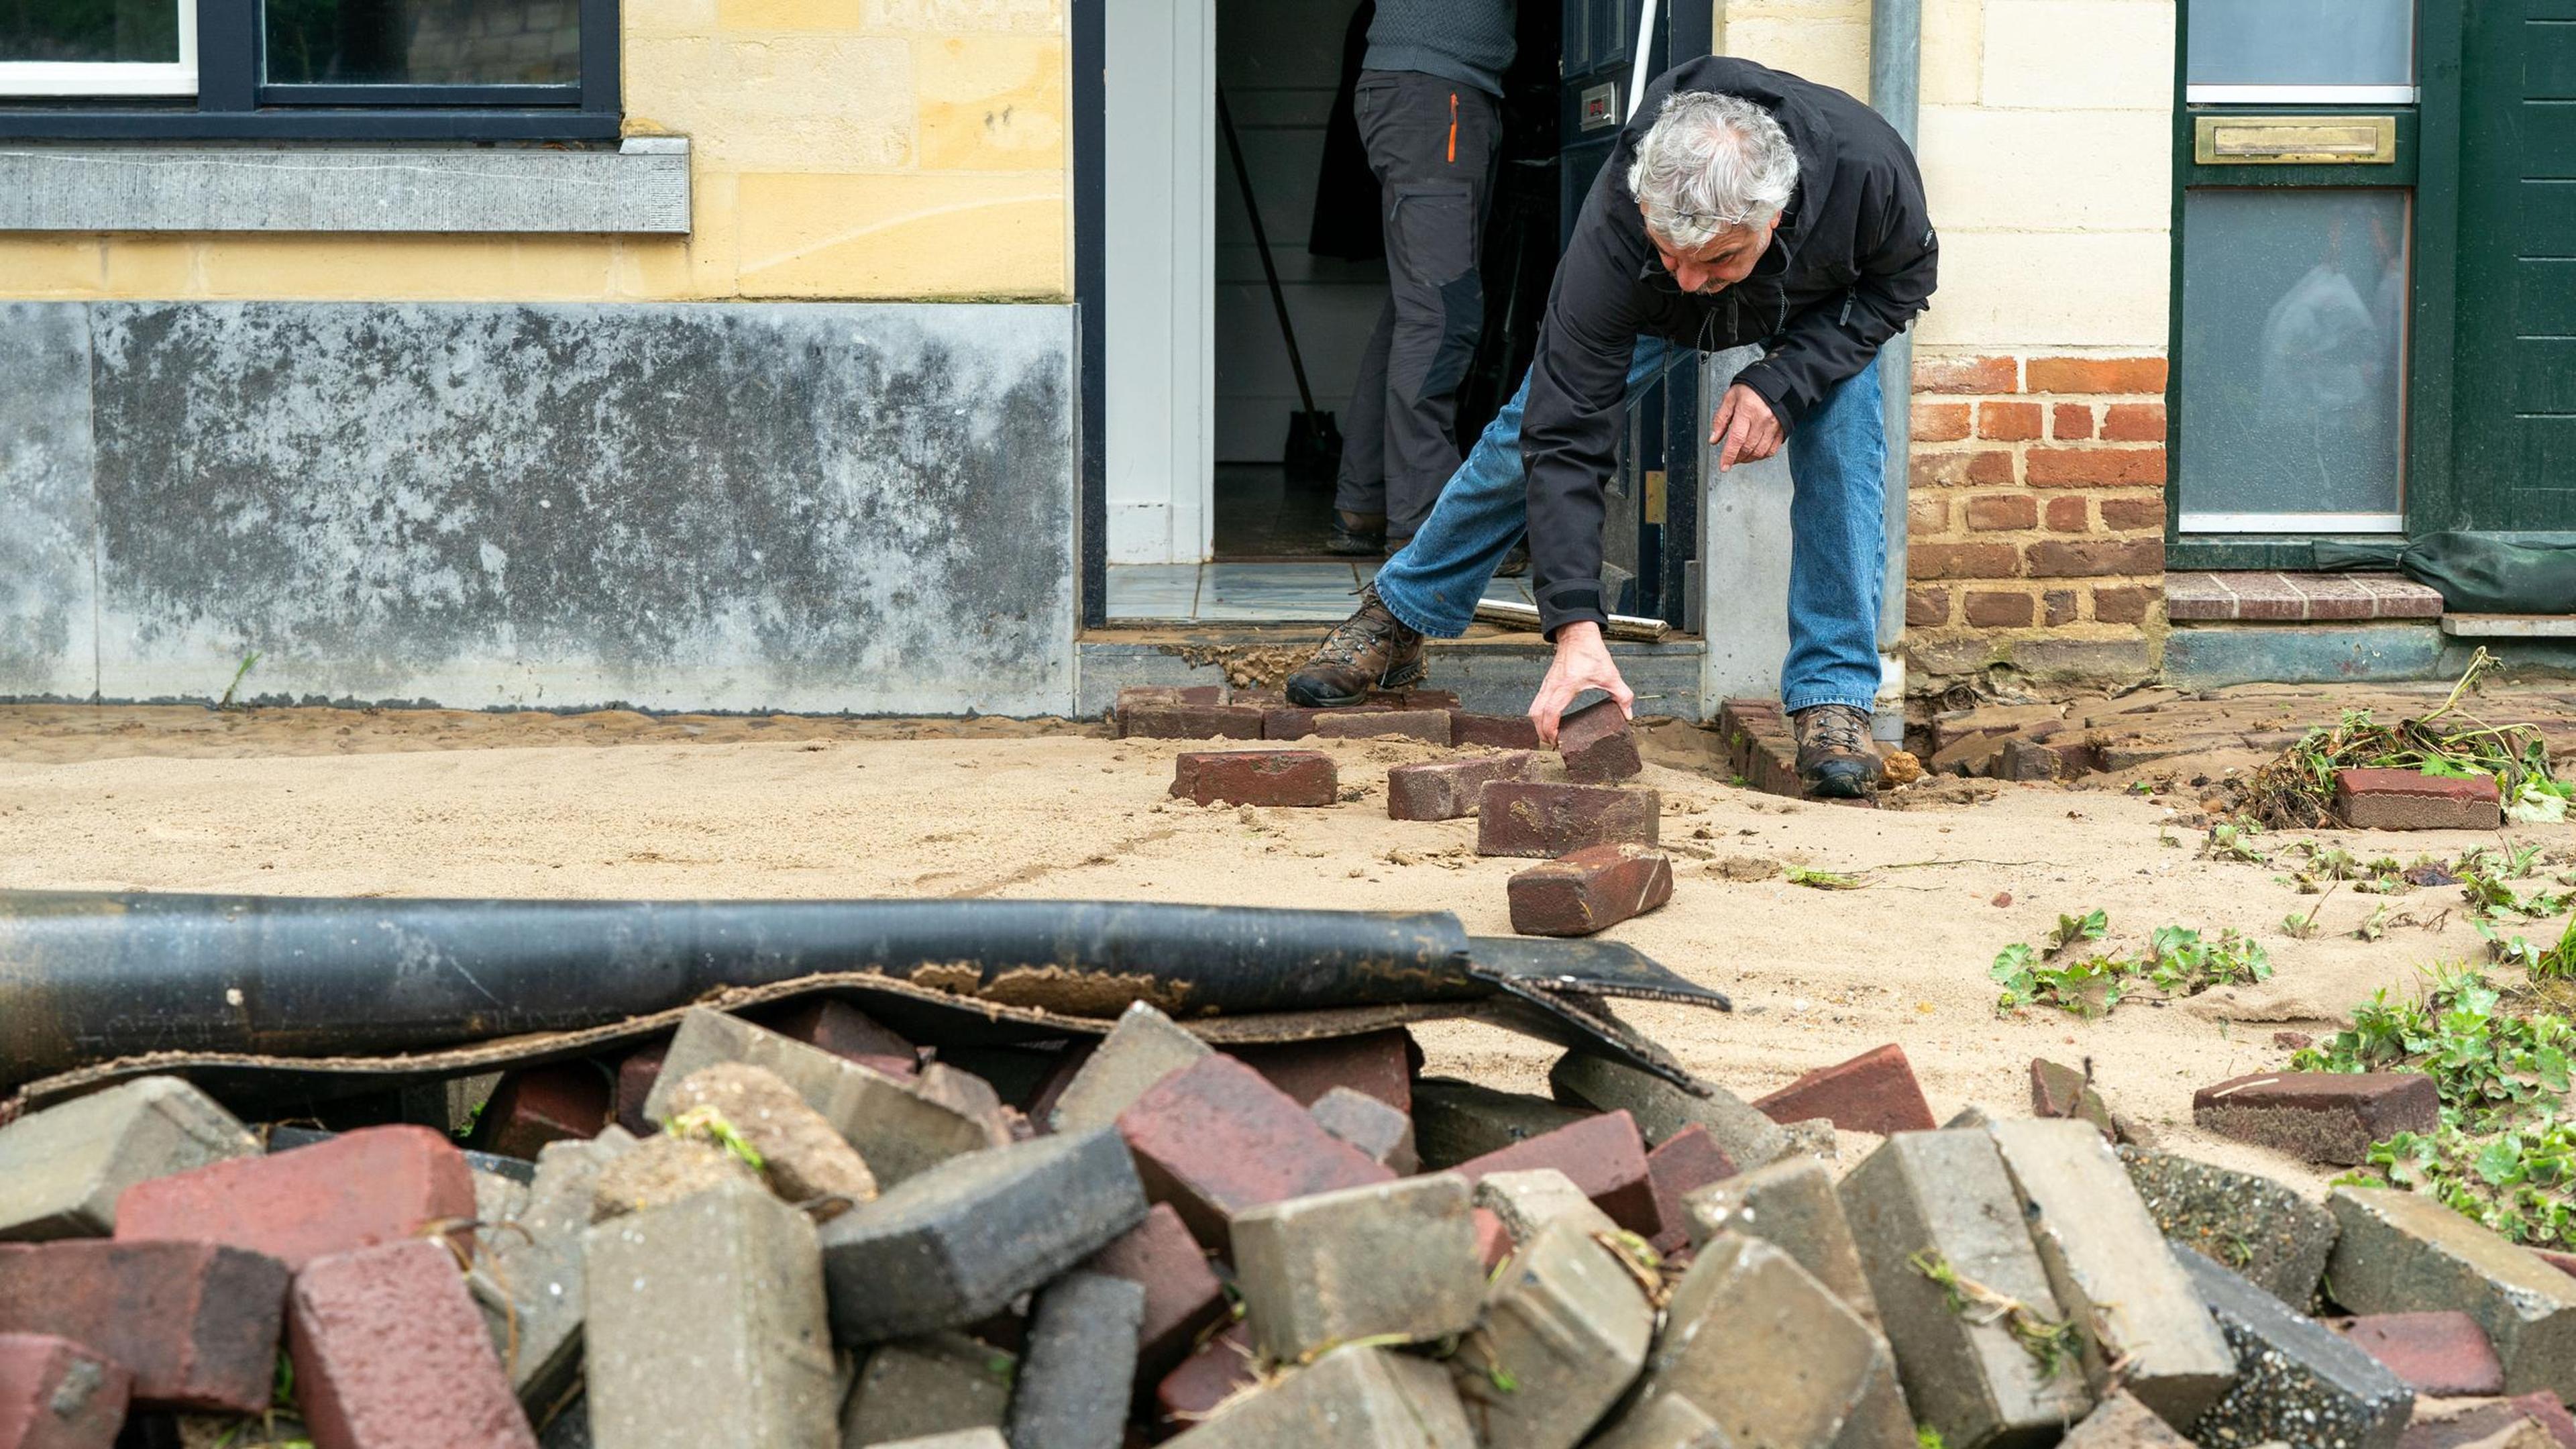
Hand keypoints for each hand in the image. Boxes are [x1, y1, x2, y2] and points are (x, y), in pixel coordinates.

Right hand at [1528, 622, 1633, 745]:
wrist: (1577, 635)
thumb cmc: (1591, 652)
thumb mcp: (1611, 675)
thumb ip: (1622, 695)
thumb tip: (1627, 714)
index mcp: (1566, 686)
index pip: (1550, 712)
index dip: (1550, 729)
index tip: (1557, 741)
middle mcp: (1552, 686)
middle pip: (1536, 714)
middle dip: (1541, 732)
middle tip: (1553, 744)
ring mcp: (1547, 684)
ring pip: (1533, 709)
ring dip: (1538, 725)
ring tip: (1550, 736)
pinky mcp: (1547, 683)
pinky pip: (1537, 702)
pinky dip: (1539, 715)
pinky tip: (1549, 720)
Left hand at [1710, 383, 1784, 470]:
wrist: (1775, 381)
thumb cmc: (1752, 388)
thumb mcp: (1730, 398)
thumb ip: (1720, 419)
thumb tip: (1714, 439)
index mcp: (1747, 410)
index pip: (1736, 439)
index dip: (1729, 455)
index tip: (1723, 466)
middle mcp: (1762, 418)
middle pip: (1747, 447)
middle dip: (1736, 457)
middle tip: (1730, 458)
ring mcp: (1774, 425)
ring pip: (1759, 451)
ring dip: (1747, 458)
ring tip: (1740, 457)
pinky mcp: (1782, 430)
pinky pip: (1771, 450)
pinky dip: (1761, 456)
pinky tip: (1753, 453)